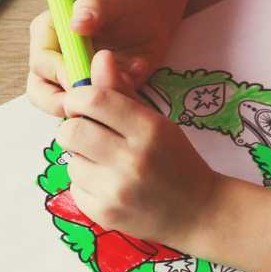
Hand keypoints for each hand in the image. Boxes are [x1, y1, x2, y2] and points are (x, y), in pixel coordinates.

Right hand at [26, 0, 180, 117]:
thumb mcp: (111, 0)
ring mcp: (66, 81)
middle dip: (63, 103)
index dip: (59, 75)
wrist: (149, 19)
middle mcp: (51, 60)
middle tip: (93, 104)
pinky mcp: (84, 96)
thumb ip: (94, 5)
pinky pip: (84, 115)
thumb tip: (77, 23)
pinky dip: (103, 114)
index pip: (40, 62)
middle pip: (39, 92)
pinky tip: (125, 97)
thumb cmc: (125, 6)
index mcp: (48, 33)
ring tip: (114, 98)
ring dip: (84, 112)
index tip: (83, 78)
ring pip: (59, 108)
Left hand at [56, 51, 225, 247]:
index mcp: (148, 129)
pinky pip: (74, 187)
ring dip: (81, 158)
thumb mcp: (156, 121)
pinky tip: (109, 185)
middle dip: (73, 128)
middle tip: (88, 133)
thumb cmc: (176, 160)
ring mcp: (117, 191)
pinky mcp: (105, 214)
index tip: (80, 103)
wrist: (200, 212)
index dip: (77, 97)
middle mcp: (132, 159)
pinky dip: (86, 184)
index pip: (94, 100)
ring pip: (71, 161)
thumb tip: (100, 57)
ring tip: (106, 164)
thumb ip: (123, 91)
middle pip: (71, 131)